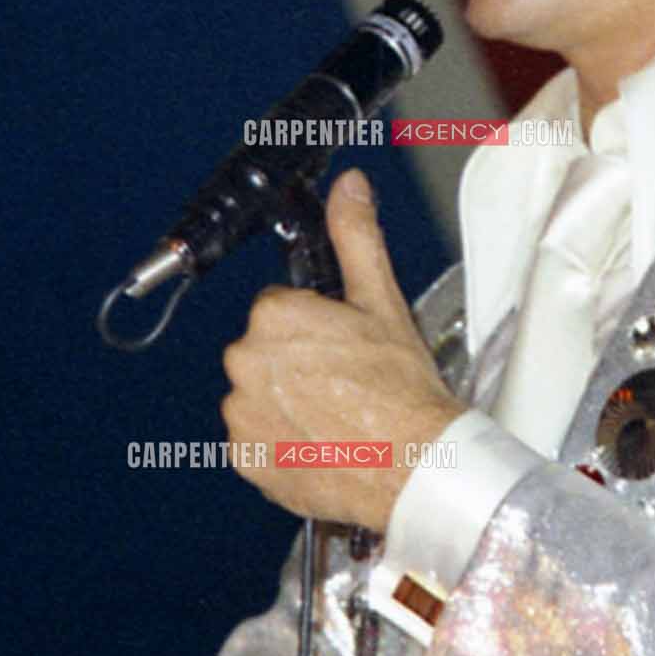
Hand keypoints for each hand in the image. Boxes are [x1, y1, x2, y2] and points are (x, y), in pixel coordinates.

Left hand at [221, 169, 465, 530]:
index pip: (280, 308)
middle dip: (297, 361)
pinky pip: (255, 439)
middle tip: (345, 381)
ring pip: (258, 393)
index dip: (316, 325)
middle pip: (265, 350)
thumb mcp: (382, 301)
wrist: (412, 466)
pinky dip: (281, 441)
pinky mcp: (245, 458)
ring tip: (336, 414)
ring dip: (286, 401)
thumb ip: (356, 236)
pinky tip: (320, 441)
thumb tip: (349, 188)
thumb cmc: (401, 391)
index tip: (342, 345)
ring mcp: (242, 414)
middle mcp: (246, 363)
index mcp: (273, 317)